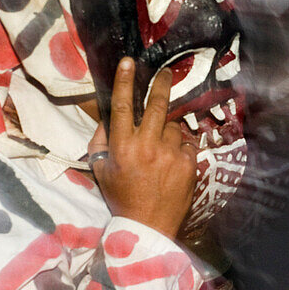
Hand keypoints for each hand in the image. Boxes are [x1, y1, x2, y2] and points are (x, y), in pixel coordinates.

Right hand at [87, 58, 197, 238]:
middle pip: (156, 105)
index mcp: (122, 146)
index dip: (124, 81)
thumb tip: (107, 118)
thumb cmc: (121, 198)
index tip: (129, 62)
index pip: (122, 106)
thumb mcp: (102, 171)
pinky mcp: (188, 163)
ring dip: (166, 133)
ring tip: (160, 153)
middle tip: (165, 73)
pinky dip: (179, 150)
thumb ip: (100, 142)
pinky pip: (185, 145)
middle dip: (161, 84)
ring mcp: (169, 154)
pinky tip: (171, 165)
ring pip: (171, 127)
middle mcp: (146, 146)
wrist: (148, 227)